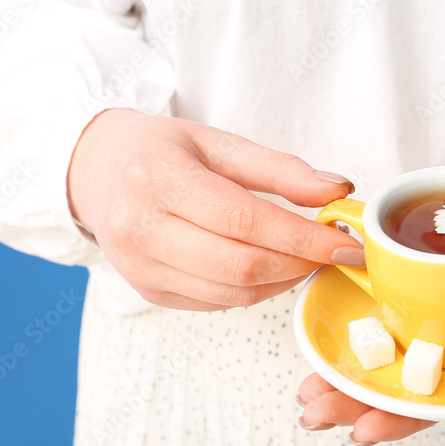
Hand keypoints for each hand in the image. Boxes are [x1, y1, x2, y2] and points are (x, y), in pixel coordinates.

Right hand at [67, 108, 363, 310]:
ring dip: (283, 280)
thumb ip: (281, 169)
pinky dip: (255, 289)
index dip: (303, 237)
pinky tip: (269, 267)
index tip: (345, 242)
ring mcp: (139, 267)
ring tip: (305, 257)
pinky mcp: (147, 291)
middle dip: (300, 263)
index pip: (245, 219)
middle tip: (333, 252)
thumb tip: (337, 191)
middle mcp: (140, 227)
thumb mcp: (220, 143)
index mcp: (157, 177)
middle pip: (241, 264)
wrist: (98, 174)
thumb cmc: (162, 153)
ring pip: (233, 292)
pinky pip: (218, 302)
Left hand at [296, 178, 444, 443]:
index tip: (363, 429)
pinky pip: (399, 297)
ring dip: (349, 365)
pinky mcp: (440, 280)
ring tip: (308, 382)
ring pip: (393, 346)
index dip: (404, 417)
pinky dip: (365, 310)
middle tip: (313, 409)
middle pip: (406, 380)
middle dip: (356, 397)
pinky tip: (332, 320)